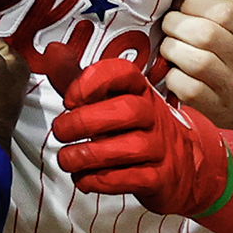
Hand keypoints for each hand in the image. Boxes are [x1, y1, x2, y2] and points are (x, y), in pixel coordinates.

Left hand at [51, 58, 228, 214]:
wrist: (180, 167)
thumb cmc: (133, 130)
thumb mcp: (106, 100)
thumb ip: (75, 78)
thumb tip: (53, 51)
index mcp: (139, 90)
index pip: (124, 72)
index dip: (93, 81)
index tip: (70, 98)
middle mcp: (153, 114)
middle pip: (127, 110)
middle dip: (85, 121)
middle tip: (61, 131)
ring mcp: (160, 147)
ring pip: (131, 147)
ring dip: (89, 155)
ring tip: (67, 159)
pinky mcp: (160, 178)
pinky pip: (134, 178)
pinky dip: (102, 180)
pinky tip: (84, 179)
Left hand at [158, 0, 232, 129]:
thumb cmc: (229, 54)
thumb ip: (212, 8)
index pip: (224, 11)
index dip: (192, 4)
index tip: (182, 7)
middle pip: (205, 35)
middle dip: (175, 26)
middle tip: (169, 27)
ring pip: (196, 62)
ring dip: (172, 50)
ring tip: (169, 48)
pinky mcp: (219, 110)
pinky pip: (188, 88)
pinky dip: (174, 78)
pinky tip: (175, 73)